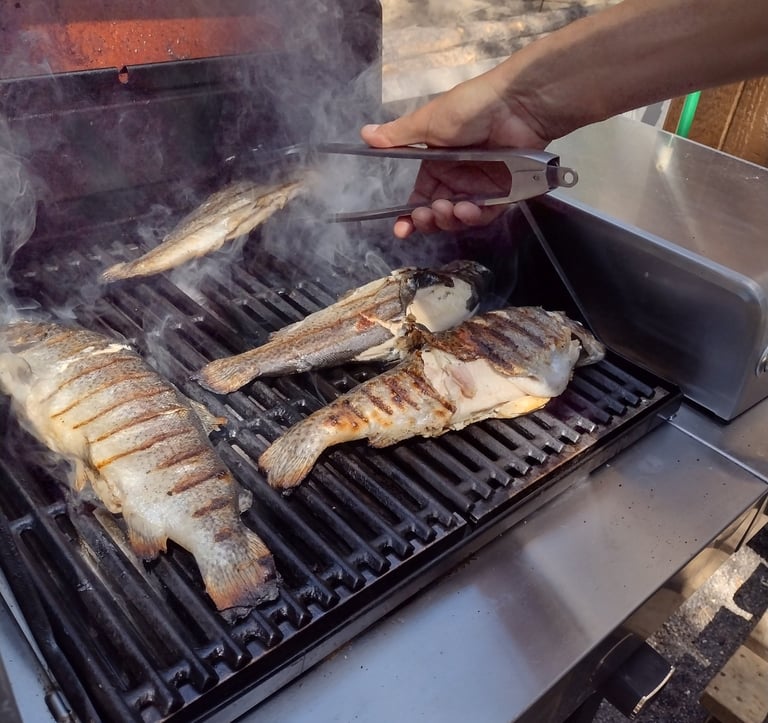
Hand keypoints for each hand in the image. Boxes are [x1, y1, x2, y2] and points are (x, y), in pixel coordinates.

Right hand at [361, 74, 548, 237]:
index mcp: (437, 163)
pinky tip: (468, 209)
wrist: (516, 103)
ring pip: (459, 218)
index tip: (400, 230)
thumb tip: (363, 134)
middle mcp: (457, 178)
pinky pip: (485, 215)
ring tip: (446, 209)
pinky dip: (474, 217)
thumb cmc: (469, 109)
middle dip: (428, 220)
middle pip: (437, 213)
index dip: (408, 216)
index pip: (419, 197)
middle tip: (426, 214)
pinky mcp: (504, 193)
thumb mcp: (428, 122)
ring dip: (448, 219)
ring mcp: (480, 187)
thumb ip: (398, 136)